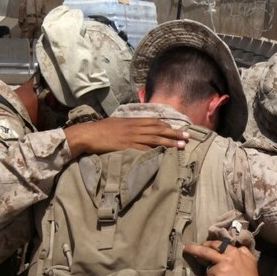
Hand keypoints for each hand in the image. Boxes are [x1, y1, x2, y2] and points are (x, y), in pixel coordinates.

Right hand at [64, 117, 188, 157]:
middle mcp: (135, 127)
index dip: (168, 126)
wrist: (89, 134)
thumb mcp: (118, 122)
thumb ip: (129, 125)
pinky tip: (164, 155)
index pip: (155, 122)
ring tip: (181, 146)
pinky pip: (144, 149)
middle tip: (187, 137)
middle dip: (175, 134)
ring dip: (170, 143)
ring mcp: (132, 137)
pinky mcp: (127, 146)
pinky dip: (155, 151)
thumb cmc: (101, 129)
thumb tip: (138, 127)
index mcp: (133, 120)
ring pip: (155, 139)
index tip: (178, 130)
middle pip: (159, 129)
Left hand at [183, 240, 264, 275]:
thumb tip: (236, 246)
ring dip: (211, 275)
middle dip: (193, 249)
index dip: (207, 244)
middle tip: (184, 248)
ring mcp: (220, 271)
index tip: (202, 245)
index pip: (216, 244)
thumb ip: (242, 250)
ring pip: (208, 270)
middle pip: (205, 252)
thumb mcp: (251, 259)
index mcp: (233, 252)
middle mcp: (225, 260)